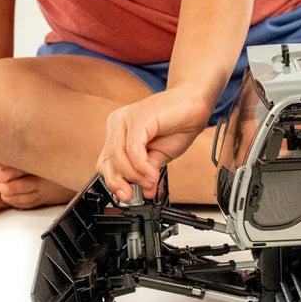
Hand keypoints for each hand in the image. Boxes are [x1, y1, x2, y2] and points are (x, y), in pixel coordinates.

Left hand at [98, 86, 210, 201]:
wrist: (195, 104)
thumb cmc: (178, 124)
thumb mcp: (159, 155)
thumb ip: (148, 171)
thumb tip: (146, 191)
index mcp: (118, 133)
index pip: (106, 163)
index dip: (114, 182)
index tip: (126, 196)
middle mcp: (117, 124)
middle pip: (107, 161)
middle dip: (119, 182)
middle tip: (132, 195)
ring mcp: (126, 119)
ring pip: (118, 157)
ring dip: (134, 175)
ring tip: (150, 181)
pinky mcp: (138, 118)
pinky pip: (133, 148)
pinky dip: (141, 166)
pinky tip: (152, 173)